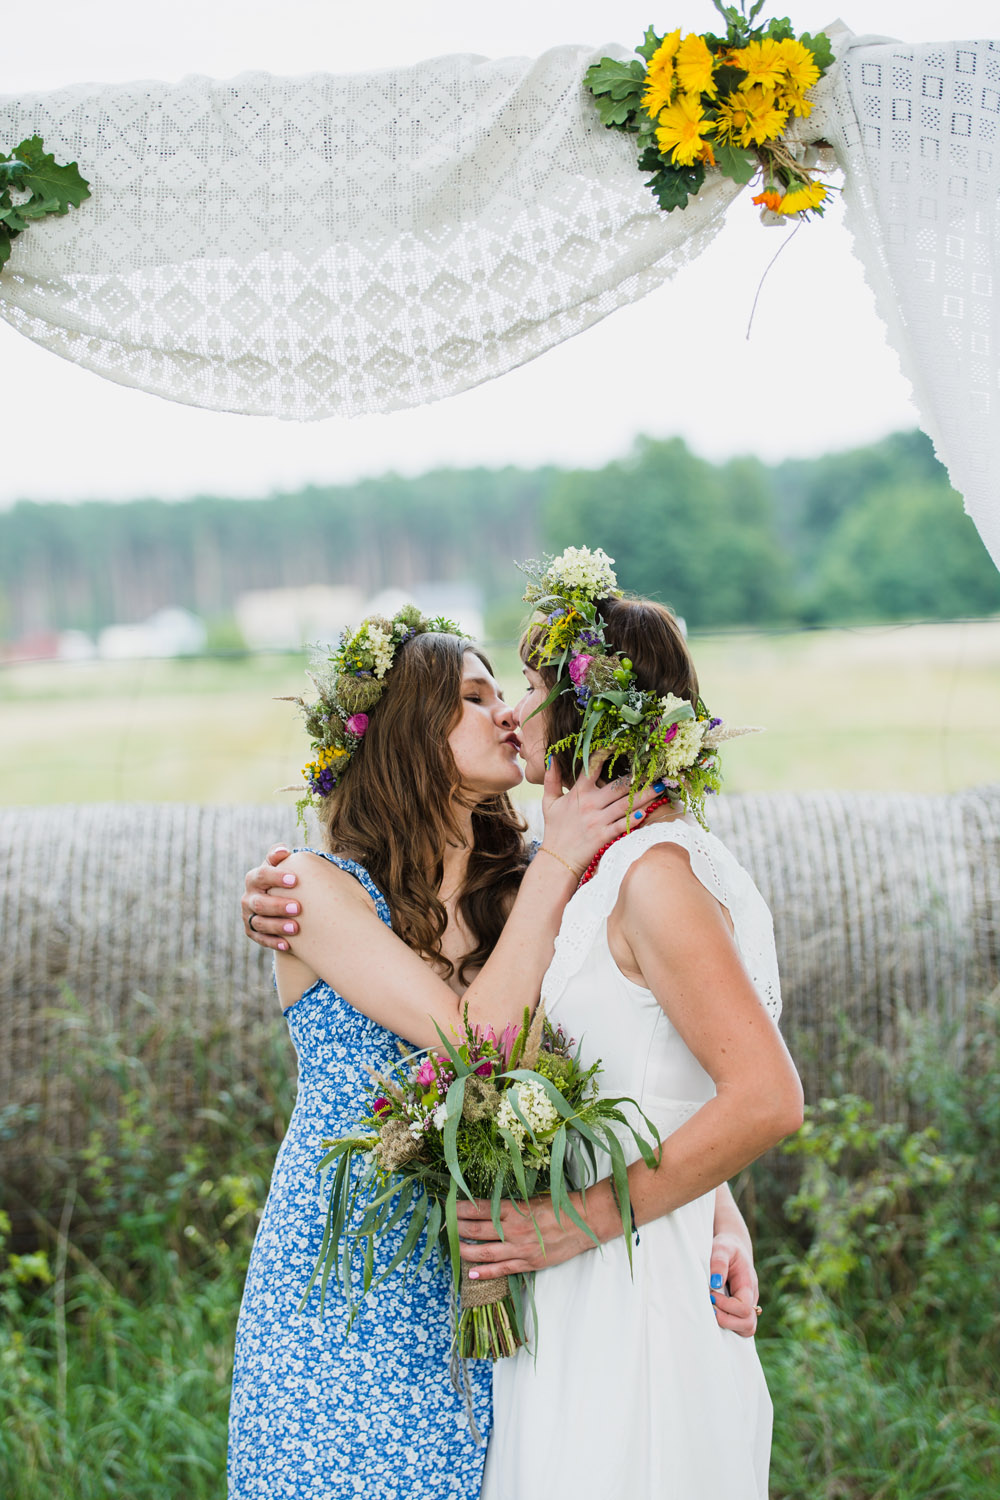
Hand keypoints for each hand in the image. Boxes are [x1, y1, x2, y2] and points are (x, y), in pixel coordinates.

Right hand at [241, 844, 299, 950]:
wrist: (279, 899)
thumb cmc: (284, 879)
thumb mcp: (280, 866)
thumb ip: (279, 856)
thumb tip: (283, 850)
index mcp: (254, 879)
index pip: (261, 875)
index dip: (276, 877)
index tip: (295, 880)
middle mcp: (248, 898)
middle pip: (260, 903)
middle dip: (278, 906)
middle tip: (298, 908)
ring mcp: (249, 916)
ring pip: (260, 923)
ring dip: (277, 926)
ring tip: (296, 928)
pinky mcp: (252, 932)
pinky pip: (261, 939)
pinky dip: (273, 942)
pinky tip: (288, 945)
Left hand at [455, 1184, 614, 1277]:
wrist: (584, 1223)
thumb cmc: (559, 1206)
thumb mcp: (531, 1199)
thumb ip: (510, 1205)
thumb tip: (487, 1206)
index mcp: (514, 1208)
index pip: (479, 1208)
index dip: (460, 1209)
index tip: (448, 1207)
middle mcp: (514, 1229)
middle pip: (477, 1230)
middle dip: (457, 1228)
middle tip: (445, 1227)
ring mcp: (520, 1248)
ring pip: (485, 1253)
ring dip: (466, 1251)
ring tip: (453, 1248)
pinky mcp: (529, 1263)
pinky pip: (502, 1269)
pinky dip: (485, 1272)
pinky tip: (471, 1272)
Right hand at [540, 756, 667, 875]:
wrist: (557, 859)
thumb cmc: (554, 829)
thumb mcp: (549, 802)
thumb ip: (551, 779)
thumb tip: (552, 757)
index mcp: (578, 793)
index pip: (593, 767)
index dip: (606, 753)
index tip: (620, 744)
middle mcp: (590, 804)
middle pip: (617, 786)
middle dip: (637, 777)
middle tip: (654, 768)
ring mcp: (598, 820)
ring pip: (625, 804)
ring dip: (644, 795)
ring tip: (660, 787)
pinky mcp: (604, 836)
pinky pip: (623, 825)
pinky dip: (635, 818)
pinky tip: (647, 811)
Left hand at [709, 1232, 760, 1337]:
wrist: (733, 1247)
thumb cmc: (727, 1247)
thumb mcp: (722, 1247)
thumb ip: (719, 1263)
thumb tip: (715, 1283)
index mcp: (748, 1285)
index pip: (744, 1308)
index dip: (727, 1307)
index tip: (712, 1294)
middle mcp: (751, 1299)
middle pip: (748, 1325)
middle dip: (726, 1320)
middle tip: (710, 1306)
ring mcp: (747, 1306)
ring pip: (746, 1329)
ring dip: (728, 1325)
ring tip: (713, 1310)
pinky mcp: (740, 1310)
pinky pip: (739, 1327)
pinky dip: (728, 1325)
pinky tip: (715, 1313)